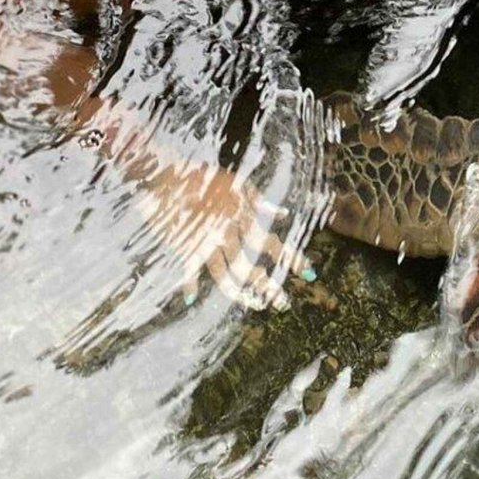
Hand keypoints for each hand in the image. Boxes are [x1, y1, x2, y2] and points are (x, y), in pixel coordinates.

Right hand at [137, 163, 310, 309]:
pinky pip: (189, 269)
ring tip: (255, 305)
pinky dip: (188, 284)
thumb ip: (259, 201)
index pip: (273, 243)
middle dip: (269, 285)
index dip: (292, 258)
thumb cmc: (203, 176)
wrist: (169, 173)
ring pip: (226, 274)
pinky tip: (190, 299)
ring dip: (240, 292)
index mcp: (243, 218)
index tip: (309, 273)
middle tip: (283, 303)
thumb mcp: (237, 184)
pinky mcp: (185, 244)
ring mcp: (207, 241)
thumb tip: (283, 214)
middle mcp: (228, 233)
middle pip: (252, 266)